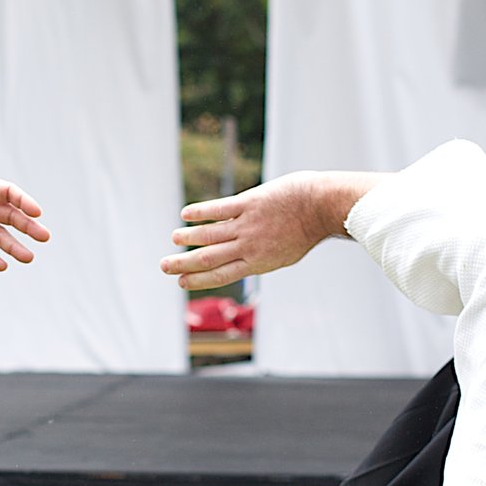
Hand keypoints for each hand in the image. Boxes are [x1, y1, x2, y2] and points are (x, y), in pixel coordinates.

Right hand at [159, 173, 364, 291]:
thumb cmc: (307, 229)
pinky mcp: (248, 203)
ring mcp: (247, 225)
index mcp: (257, 262)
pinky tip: (186, 214)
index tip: (181, 282)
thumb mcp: (286, 253)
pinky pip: (218, 210)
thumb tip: (249, 257)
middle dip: (184, 264)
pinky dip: (200, 213)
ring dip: (188, 237)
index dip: (198, 280)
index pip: (221, 275)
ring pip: (209, 235)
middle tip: (164, 266)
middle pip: (208, 258)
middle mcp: (248, 247)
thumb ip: (263, 255)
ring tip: (174, 238)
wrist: (321, 207)